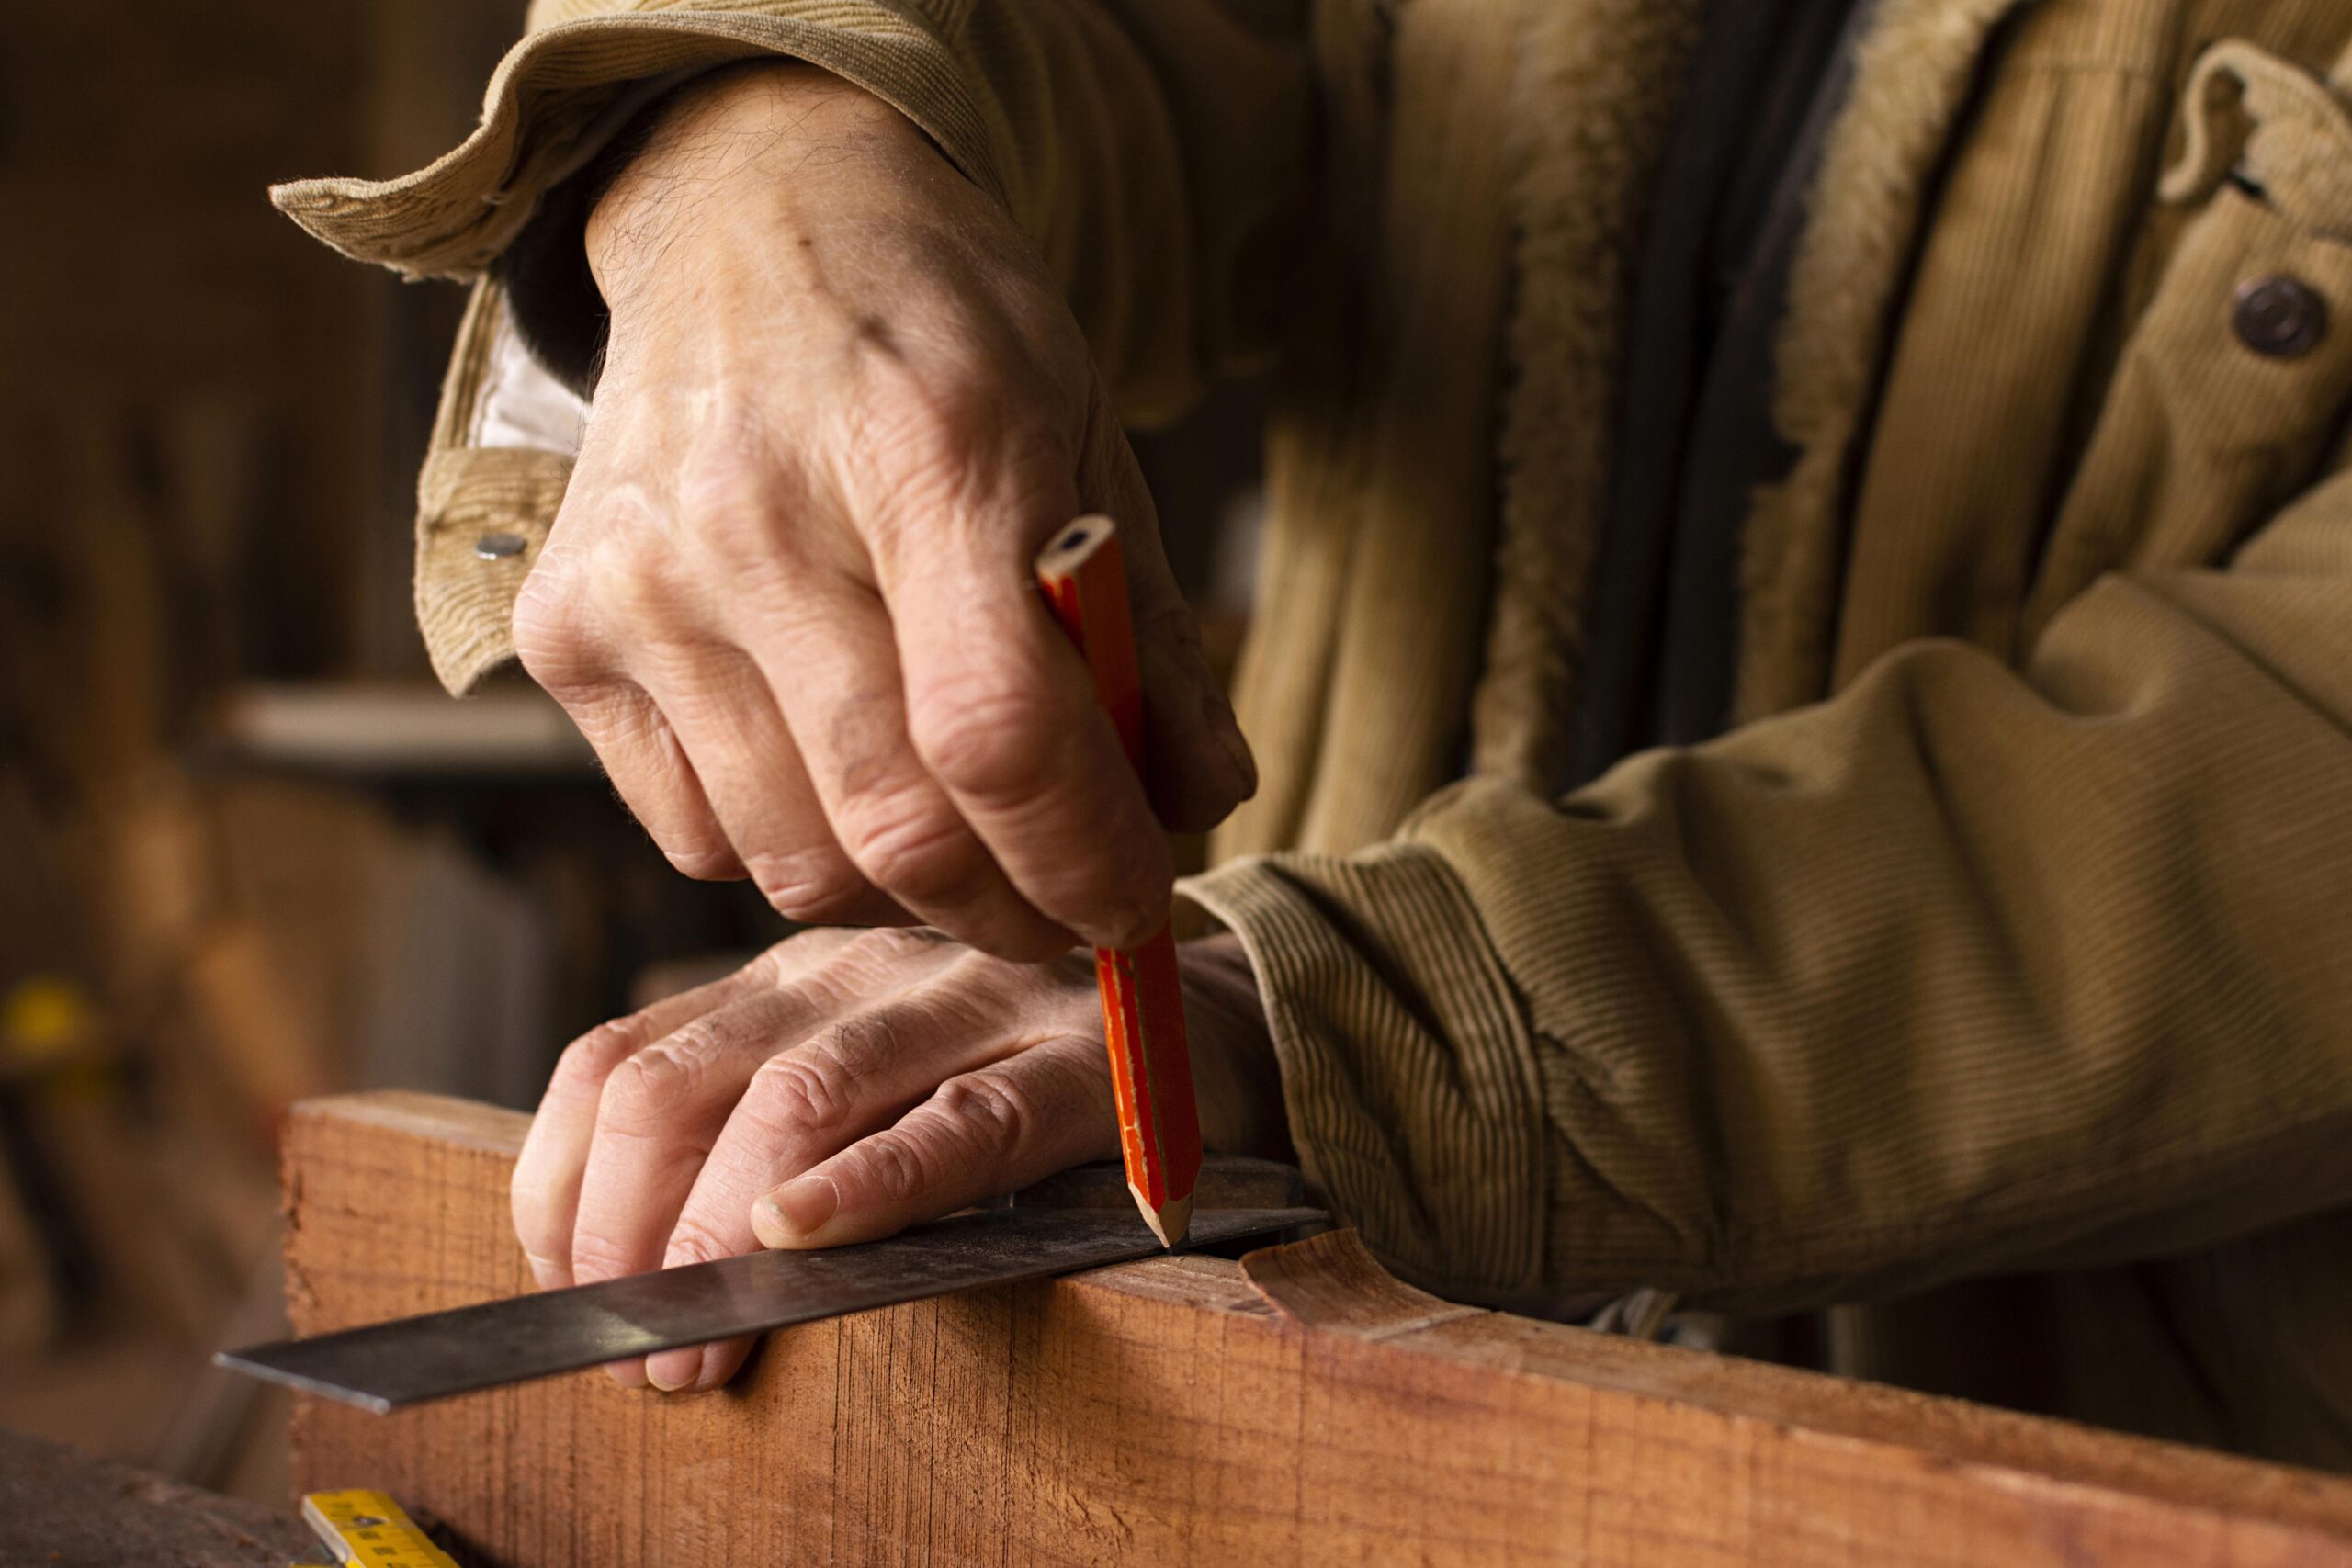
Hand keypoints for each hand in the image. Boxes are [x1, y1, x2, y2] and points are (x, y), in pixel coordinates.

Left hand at [509, 926, 1285, 1393]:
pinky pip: (966, 1124)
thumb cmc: (1015, 1084)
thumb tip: (609, 1268)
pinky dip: (874, 1185)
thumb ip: (751, 1136)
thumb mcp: (862, 1088)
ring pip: (798, 1094)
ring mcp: (974, 1003)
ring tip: (707, 1346)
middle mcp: (863, 968)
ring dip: (723, 1235)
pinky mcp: (1085, 1066)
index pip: (619, 1060)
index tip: (570, 1296)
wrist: (1213, 1035)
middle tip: (645, 1356)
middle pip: (680, 1083)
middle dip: (630, 1234)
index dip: (564, 1189)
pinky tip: (811, 1237)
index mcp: (794, 977)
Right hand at [511, 63, 1253, 959]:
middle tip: (1071, 910)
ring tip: (963, 836)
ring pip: (793, 860)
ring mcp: (640, 582)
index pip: (998, 730)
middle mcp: (755, 515)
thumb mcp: (1084, 435)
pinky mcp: (562, 635)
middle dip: (1013, 912)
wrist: (750, 219)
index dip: (1083, 856)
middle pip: (895, 824)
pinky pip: (697, 837)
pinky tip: (842, 779)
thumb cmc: (939, 334)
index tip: (1138, 906)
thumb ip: (1147, 629)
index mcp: (925, 443)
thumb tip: (1196, 804)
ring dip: (906, 895)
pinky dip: (795, 852)